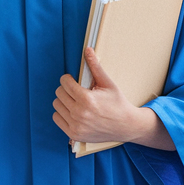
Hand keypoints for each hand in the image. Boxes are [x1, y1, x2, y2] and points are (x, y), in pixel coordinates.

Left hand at [53, 48, 174, 149]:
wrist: (126, 126)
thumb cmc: (118, 103)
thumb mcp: (108, 83)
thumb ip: (95, 67)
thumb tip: (87, 50)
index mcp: (87, 99)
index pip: (64, 83)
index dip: (68, 78)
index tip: (73, 80)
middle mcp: (79, 113)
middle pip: (59, 93)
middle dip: (66, 89)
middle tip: (76, 90)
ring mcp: (76, 125)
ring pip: (56, 105)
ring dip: (64, 101)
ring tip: (75, 101)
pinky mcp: (74, 134)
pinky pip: (57, 118)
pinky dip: (62, 113)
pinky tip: (73, 111)